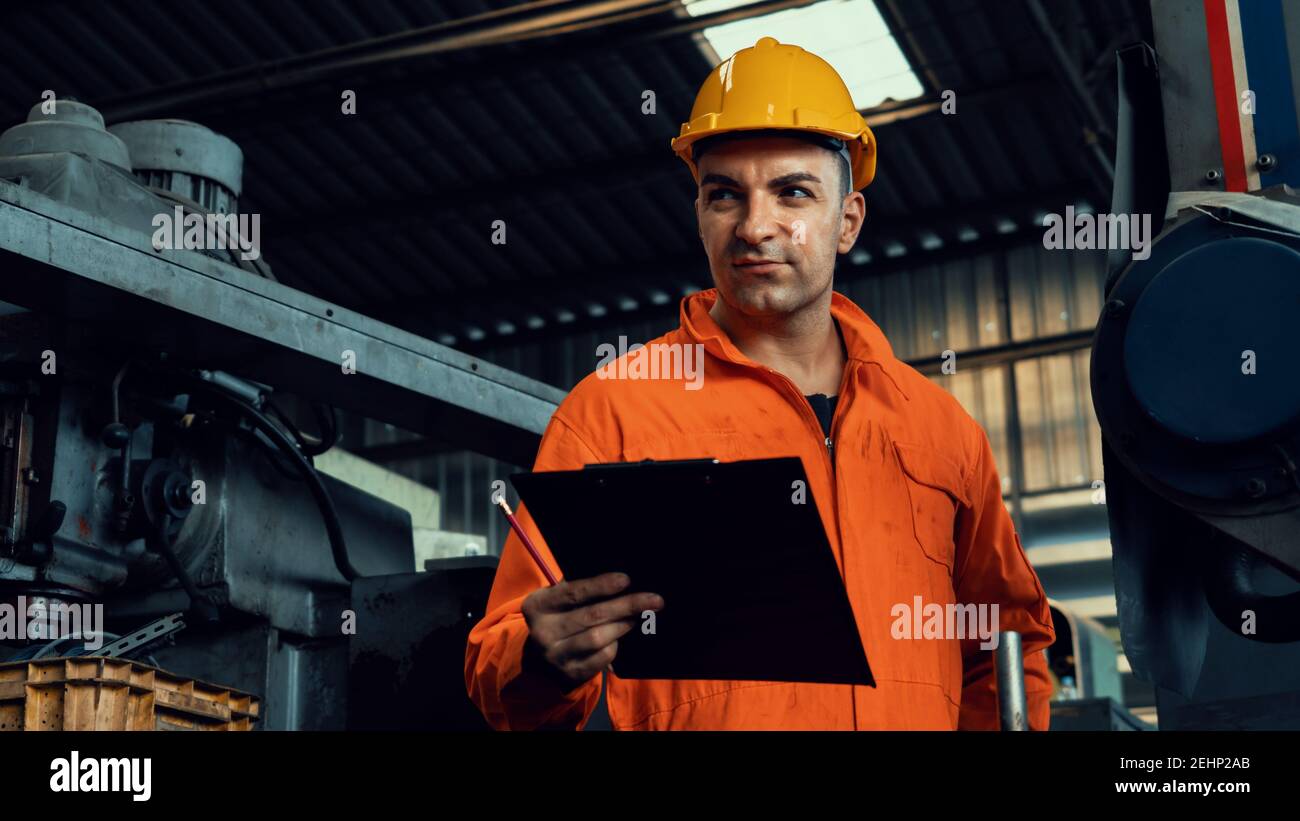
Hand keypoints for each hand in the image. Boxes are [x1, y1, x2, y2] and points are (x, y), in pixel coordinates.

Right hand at [521, 572, 663, 688]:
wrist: (541, 660)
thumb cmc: (559, 619)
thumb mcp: (557, 601)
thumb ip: (579, 590)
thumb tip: (621, 581)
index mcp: (537, 605)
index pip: (573, 592)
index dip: (601, 586)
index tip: (626, 580)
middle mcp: (542, 632)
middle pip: (592, 615)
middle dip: (626, 606)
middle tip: (654, 600)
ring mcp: (555, 656)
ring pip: (598, 638)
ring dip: (623, 625)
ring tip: (638, 617)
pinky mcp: (569, 673)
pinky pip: (601, 657)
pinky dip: (615, 645)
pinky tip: (619, 637)